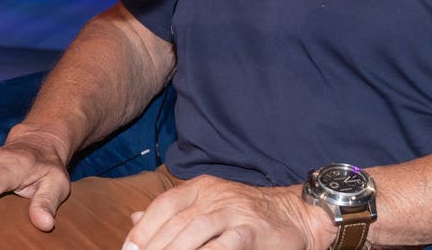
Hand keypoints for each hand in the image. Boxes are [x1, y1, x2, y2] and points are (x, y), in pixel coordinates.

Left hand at [122, 175, 331, 249]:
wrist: (296, 214)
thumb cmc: (247, 214)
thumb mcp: (208, 205)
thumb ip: (173, 212)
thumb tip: (135, 219)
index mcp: (201, 188)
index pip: (164, 205)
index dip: (143, 231)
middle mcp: (215, 196)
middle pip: (174, 222)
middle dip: (153, 247)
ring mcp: (234, 212)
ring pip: (194, 231)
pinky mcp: (251, 231)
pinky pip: (223, 245)